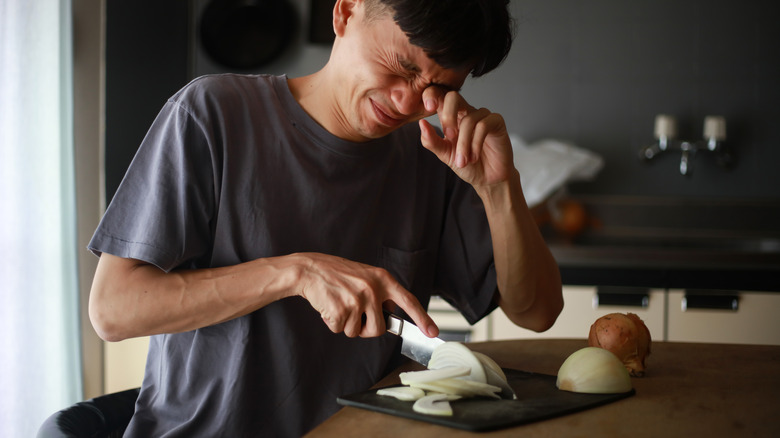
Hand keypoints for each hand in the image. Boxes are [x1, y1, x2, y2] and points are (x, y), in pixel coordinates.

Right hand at [295, 253, 437, 338]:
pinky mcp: (341, 309)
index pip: (408, 301)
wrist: (310, 269)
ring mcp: (357, 299)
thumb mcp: (365, 276)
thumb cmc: (337, 274)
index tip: (433, 332)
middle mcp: (373, 289)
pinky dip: (332, 323)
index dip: (422, 318)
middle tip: (353, 315)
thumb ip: (380, 293)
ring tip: (339, 304)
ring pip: (357, 332)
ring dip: (346, 325)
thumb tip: (391, 315)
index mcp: (382, 279)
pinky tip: (328, 306)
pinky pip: (339, 330)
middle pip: (378, 329)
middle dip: (365, 329)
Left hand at [419, 88, 513, 188]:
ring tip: (463, 161)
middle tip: (448, 136)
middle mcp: (466, 112)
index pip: (439, 96)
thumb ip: (431, 141)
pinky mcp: (496, 121)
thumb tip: (422, 123)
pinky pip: (483, 126)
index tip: (429, 107)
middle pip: (453, 97)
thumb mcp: (444, 154)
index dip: (431, 95)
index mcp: (450, 116)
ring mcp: (482, 115)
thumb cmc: (466, 165)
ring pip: (468, 120)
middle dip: (448, 115)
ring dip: (464, 144)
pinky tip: (474, 157)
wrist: (487, 179)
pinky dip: (476, 144)